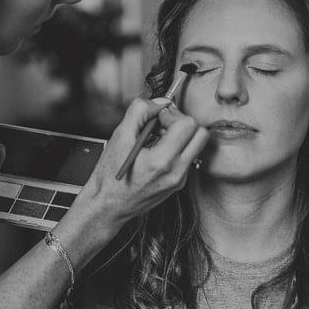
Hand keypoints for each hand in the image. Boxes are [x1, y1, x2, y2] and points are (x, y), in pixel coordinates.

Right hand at [71, 98, 208, 233]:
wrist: (108, 207)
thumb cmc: (110, 176)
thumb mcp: (119, 137)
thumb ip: (139, 112)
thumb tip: (158, 101)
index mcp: (162, 161)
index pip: (187, 124)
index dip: (171, 113)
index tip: (157, 115)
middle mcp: (176, 172)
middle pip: (200, 133)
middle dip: (181, 122)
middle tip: (161, 124)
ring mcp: (180, 180)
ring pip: (196, 145)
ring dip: (181, 134)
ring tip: (157, 138)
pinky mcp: (179, 184)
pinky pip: (188, 157)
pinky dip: (176, 148)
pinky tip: (156, 151)